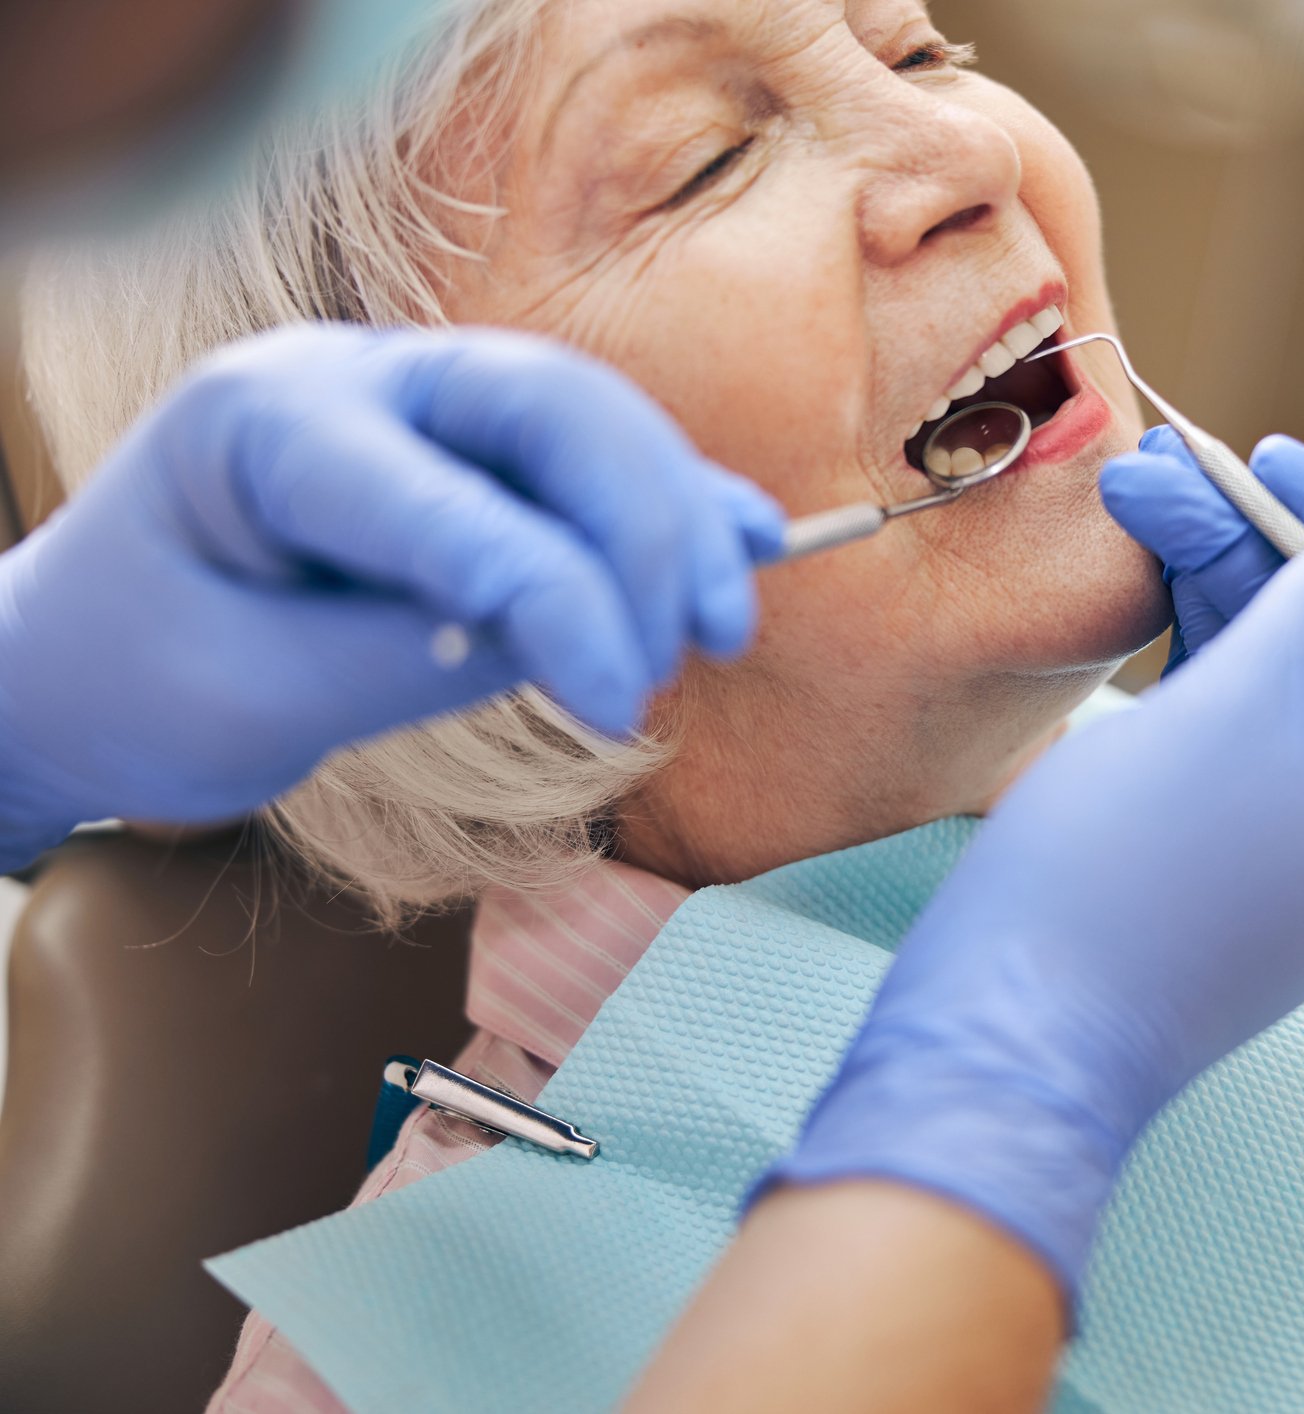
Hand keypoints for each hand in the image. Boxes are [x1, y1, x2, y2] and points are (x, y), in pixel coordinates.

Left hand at [0, 323, 782, 863]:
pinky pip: (589, 459)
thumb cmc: (132, 681)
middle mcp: (351, 380)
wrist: (75, 663)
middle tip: (694, 647)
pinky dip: (674, 500)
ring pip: (589, 423)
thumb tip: (572, 639)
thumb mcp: (253, 697)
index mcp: (265, 425)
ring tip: (722, 628)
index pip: (449, 505)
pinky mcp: (463, 451)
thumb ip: (415, 658)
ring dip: (676, 517)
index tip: (619, 705)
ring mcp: (414, 402)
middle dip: (646, 525)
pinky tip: (754, 539)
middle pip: (549, 407)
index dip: (557, 601)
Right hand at [768, 430, 1303, 1295]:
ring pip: (1258, 673)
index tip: (1277, 457)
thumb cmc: (1136, 876)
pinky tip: (1134, 587)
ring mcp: (1262, 838)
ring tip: (1129, 494)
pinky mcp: (1183, 848)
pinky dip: (1176, 645)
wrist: (1006, 1035)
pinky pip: (1206, 720)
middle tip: (1162, 466)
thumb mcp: (1252, 716)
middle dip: (1256, 540)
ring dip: (1207, 578)